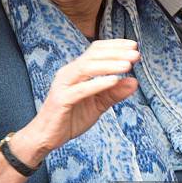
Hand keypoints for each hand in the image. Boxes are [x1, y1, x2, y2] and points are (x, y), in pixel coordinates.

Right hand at [18, 39, 138, 160]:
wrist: (46, 136)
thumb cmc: (70, 118)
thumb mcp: (98, 105)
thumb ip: (114, 93)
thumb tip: (134, 82)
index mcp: (77, 71)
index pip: (96, 50)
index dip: (115, 46)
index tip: (134, 46)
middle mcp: (69, 73)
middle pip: (93, 56)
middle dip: (116, 53)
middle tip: (135, 54)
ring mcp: (64, 85)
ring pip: (87, 68)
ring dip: (109, 65)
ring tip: (128, 65)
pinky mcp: (61, 100)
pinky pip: (81, 89)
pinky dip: (98, 83)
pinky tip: (113, 80)